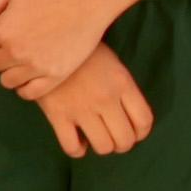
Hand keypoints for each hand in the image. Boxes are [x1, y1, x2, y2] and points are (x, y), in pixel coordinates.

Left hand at [0, 0, 121, 96]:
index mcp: (3, 29)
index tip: (3, 32)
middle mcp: (16, 51)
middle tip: (13, 45)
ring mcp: (36, 66)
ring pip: (7, 81)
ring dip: (9, 71)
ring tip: (21, 60)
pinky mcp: (56, 76)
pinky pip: (29, 93)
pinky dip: (25, 87)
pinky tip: (30, 75)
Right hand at [36, 44, 151, 158]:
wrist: (46, 40)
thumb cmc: (82, 51)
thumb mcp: (112, 63)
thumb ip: (122, 88)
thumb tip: (127, 115)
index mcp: (122, 83)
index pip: (144, 121)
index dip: (141, 133)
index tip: (133, 131)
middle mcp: (105, 99)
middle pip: (125, 140)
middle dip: (122, 144)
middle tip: (113, 136)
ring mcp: (81, 109)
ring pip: (103, 147)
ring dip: (102, 146)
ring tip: (95, 137)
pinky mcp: (57, 115)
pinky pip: (72, 147)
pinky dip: (78, 150)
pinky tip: (77, 140)